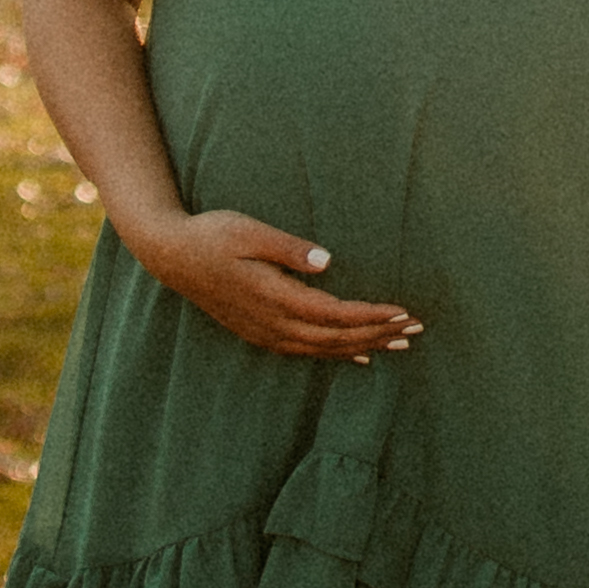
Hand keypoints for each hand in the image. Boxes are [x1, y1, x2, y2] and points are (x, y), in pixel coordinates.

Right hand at [137, 208, 420, 366]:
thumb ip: (287, 248)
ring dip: (363, 346)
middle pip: (336, 337)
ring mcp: (266, 333)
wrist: (172, 257)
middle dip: (379, 333)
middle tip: (417, 329)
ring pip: (324, 348)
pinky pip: (306, 351)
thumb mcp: (249, 231)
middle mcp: (273, 324)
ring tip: (398, 344)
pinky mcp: (261, 334)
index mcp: (275, 297)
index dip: (372, 316)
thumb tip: (326, 261)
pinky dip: (336, 354)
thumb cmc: (212, 235)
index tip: (404, 312)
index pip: (336, 314)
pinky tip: (357, 356)